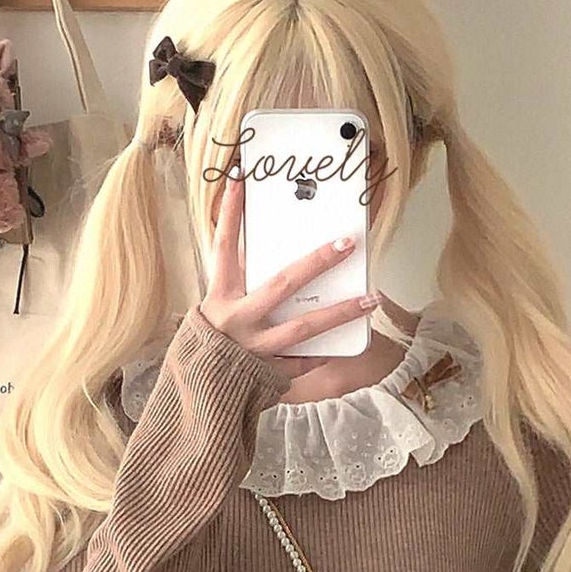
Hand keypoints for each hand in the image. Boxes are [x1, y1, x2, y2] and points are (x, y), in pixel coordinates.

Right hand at [198, 170, 378, 376]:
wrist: (200, 390)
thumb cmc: (212, 341)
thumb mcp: (218, 306)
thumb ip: (240, 280)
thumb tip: (270, 251)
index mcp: (220, 297)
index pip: (224, 247)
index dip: (230, 214)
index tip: (240, 180)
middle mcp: (237, 320)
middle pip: (282, 284)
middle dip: (317, 262)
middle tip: (346, 243)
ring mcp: (254, 348)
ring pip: (304, 328)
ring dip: (341, 312)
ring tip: (371, 299)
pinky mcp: (267, 373)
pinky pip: (303, 361)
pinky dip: (323, 352)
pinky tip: (346, 342)